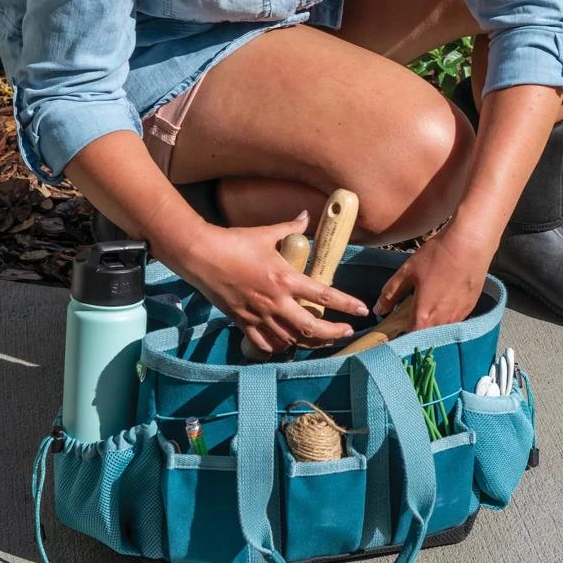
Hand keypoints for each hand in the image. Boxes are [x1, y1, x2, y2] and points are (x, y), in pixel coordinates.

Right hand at [181, 211, 368, 353]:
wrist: (200, 255)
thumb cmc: (234, 241)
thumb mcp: (266, 233)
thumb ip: (290, 228)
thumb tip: (306, 216)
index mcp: (285, 278)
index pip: (324, 294)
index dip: (347, 304)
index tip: (362, 311)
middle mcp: (275, 301)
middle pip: (311, 328)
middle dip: (333, 334)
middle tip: (346, 332)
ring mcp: (258, 315)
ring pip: (290, 339)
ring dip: (307, 341)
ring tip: (319, 338)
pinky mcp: (242, 322)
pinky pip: (264, 344)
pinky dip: (278, 346)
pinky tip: (285, 342)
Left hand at [372, 223, 494, 331]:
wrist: (470, 244)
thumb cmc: (436, 256)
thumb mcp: (408, 271)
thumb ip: (391, 293)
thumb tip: (378, 310)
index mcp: (423, 317)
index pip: (407, 337)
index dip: (400, 334)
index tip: (395, 326)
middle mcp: (442, 323)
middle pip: (425, 335)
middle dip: (416, 327)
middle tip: (410, 310)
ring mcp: (458, 317)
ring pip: (440, 328)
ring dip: (431, 321)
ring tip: (428, 301)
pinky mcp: (470, 309)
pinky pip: (453, 320)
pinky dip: (445, 314)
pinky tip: (443, 297)